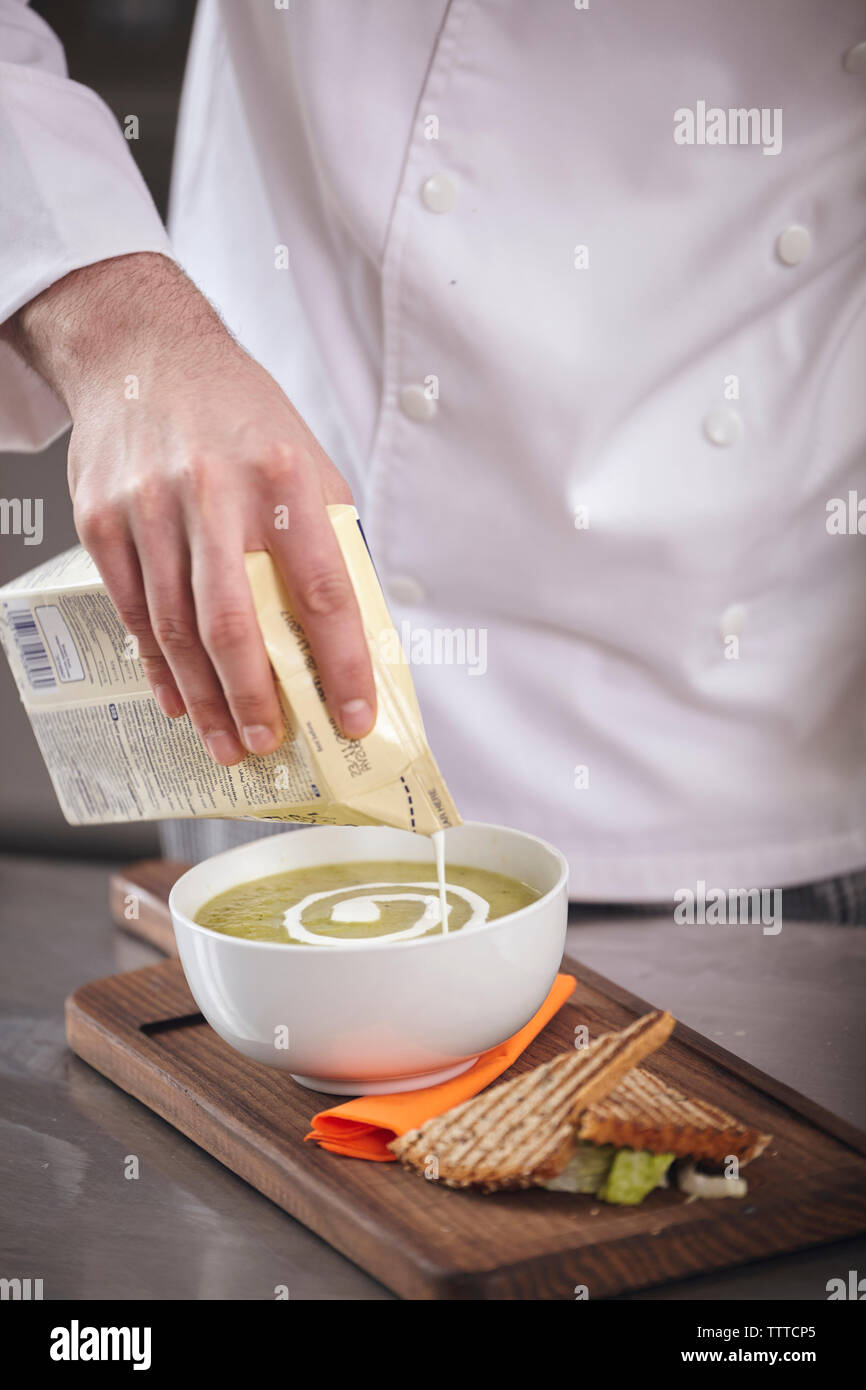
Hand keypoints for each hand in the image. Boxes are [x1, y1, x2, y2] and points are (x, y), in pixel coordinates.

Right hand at [5, 253, 376, 763]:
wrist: (144, 352)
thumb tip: (353, 631)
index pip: (324, 592)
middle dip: (255, 699)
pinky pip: (133, 613)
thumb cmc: (238, 414)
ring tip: (228, 739)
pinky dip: (157, 666)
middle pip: (234, 623)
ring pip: (176, 630)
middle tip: (269, 742)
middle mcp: (215, 493)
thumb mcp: (306, 459)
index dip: (343, 665)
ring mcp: (151, 508)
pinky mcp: (104, 521)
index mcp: (284, 478)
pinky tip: (179, 697)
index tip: (355, 715)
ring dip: (205, 698)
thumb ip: (328, 539)